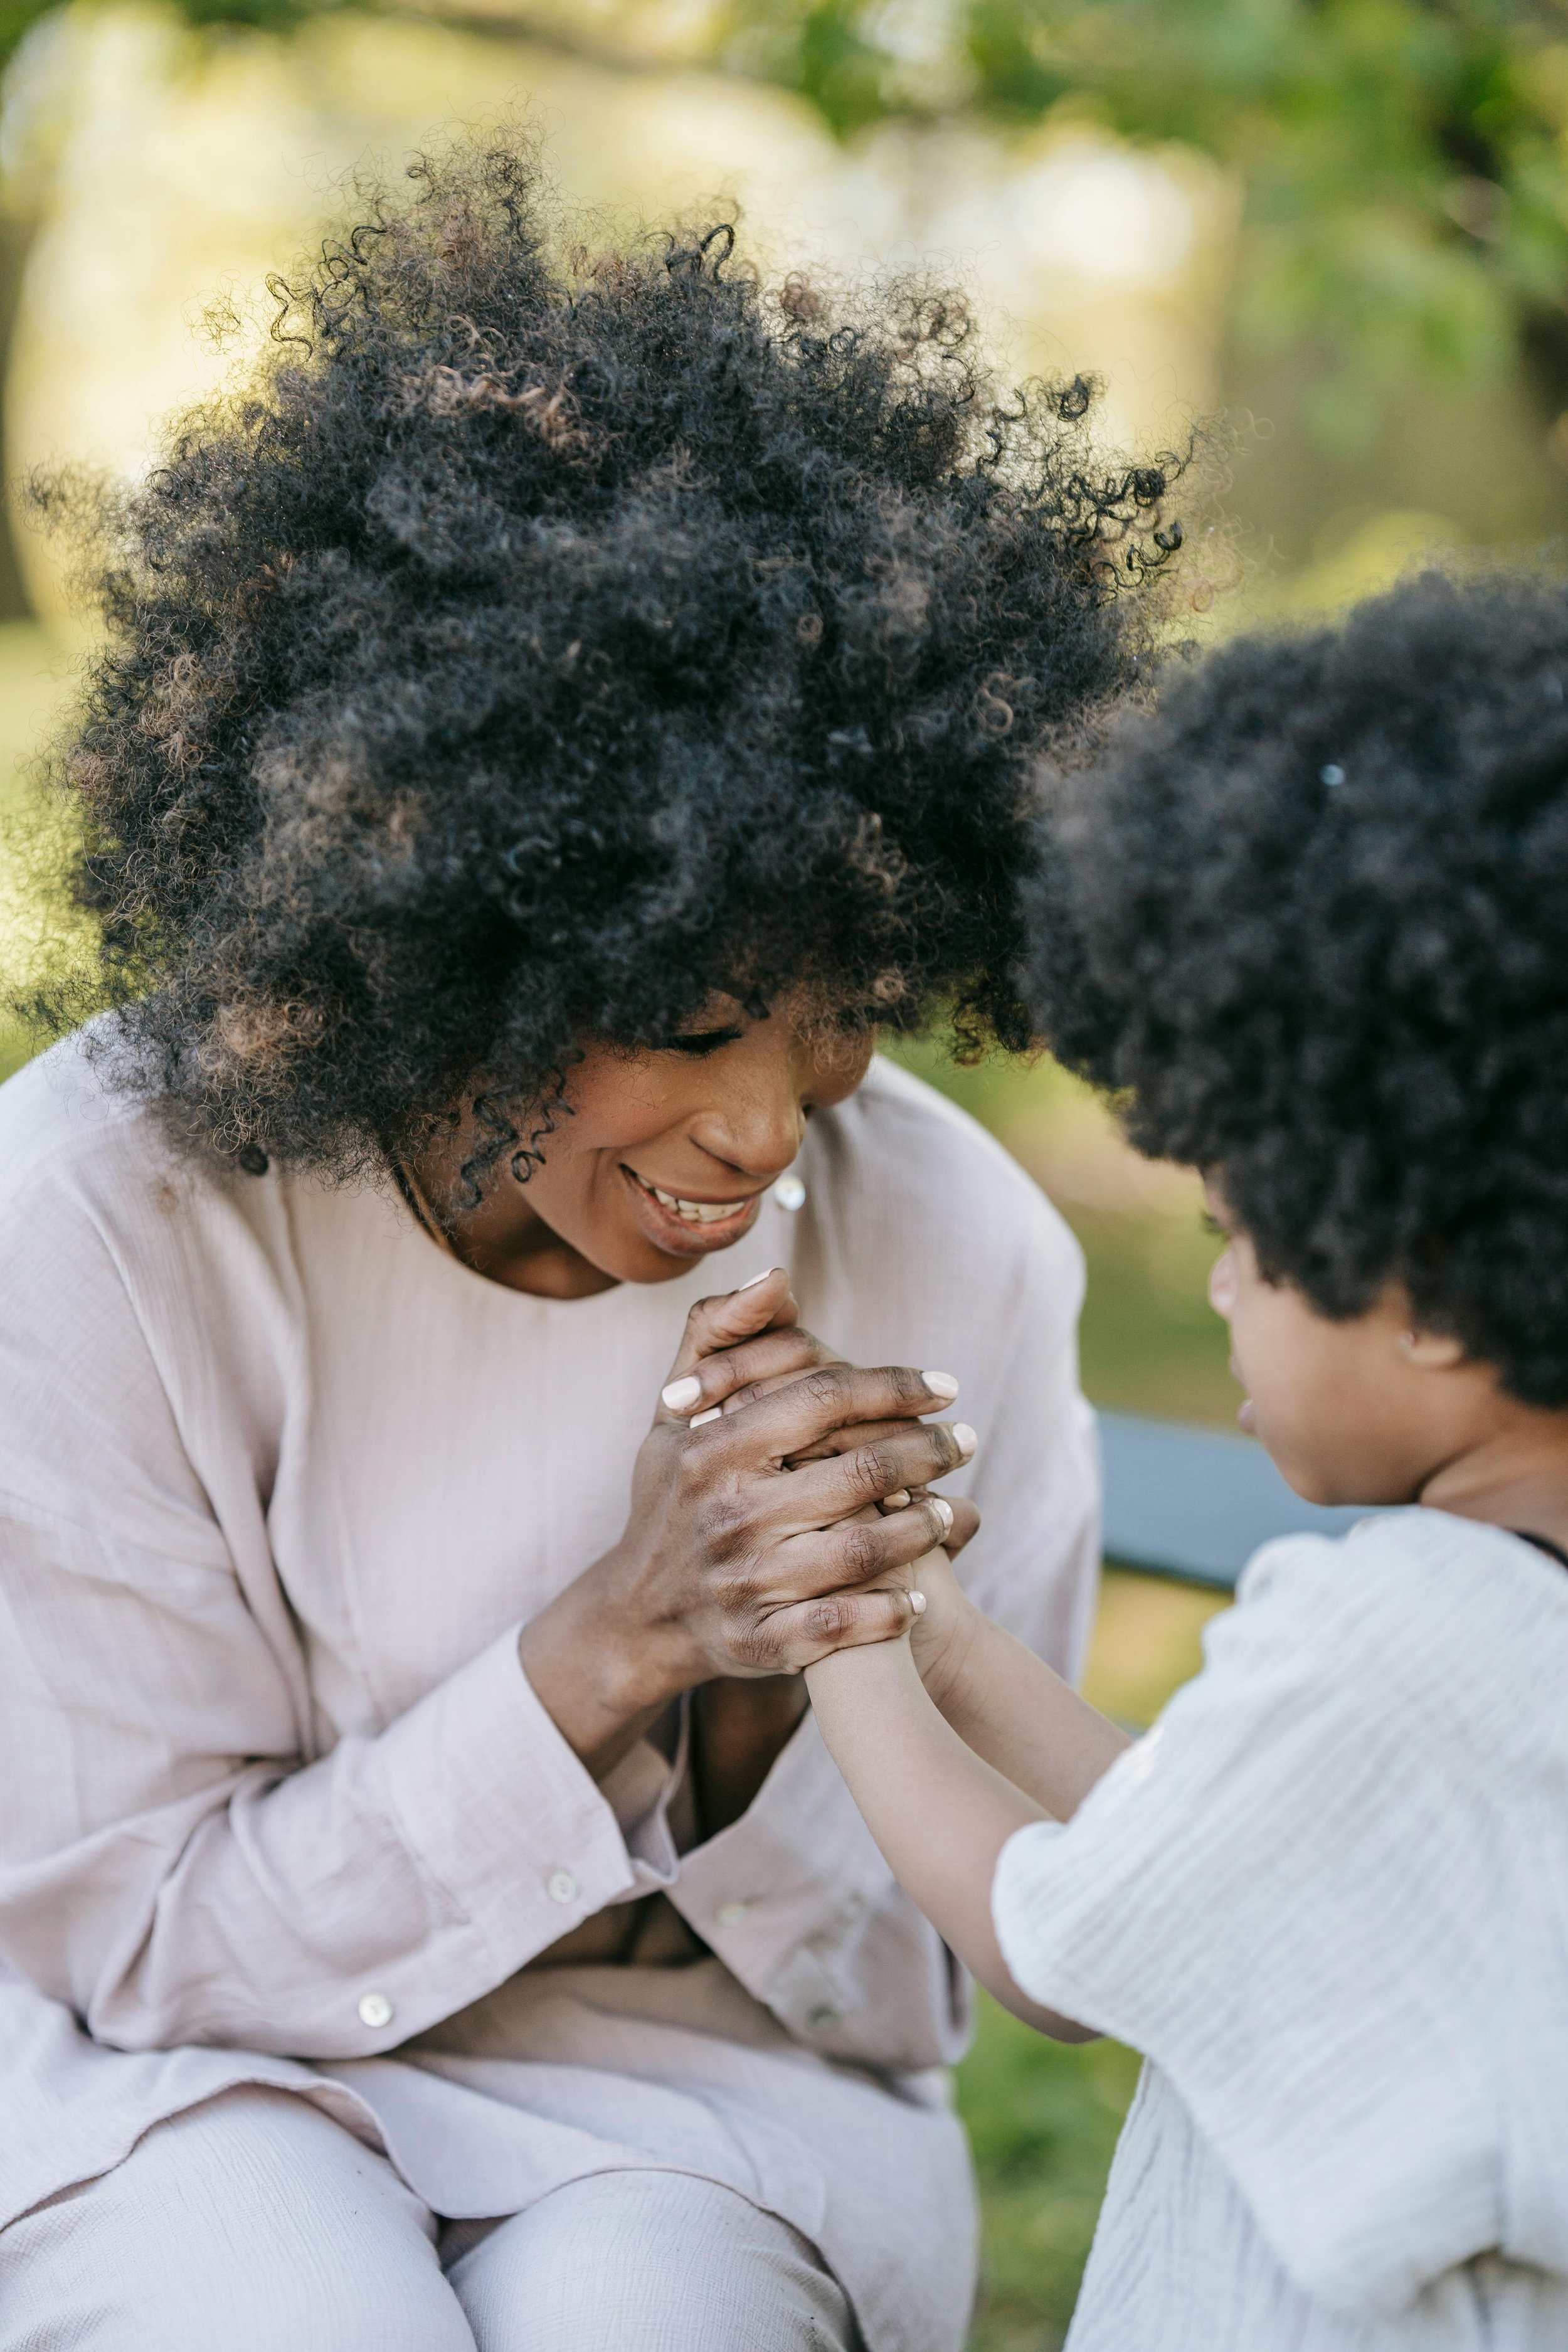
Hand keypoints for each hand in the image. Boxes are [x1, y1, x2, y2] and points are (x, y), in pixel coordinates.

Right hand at [517, 1268, 974, 1776]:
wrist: (637, 1613)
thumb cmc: (674, 1493)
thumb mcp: (673, 1409)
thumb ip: (718, 1333)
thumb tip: (778, 1276)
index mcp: (710, 1449)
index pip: (823, 1398)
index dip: (894, 1386)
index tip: (944, 1386)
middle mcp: (726, 1514)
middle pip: (856, 1473)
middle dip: (926, 1453)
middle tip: (964, 1440)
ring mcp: (743, 1582)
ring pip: (860, 1550)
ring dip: (922, 1528)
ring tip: (951, 1508)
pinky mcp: (758, 1643)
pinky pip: (840, 1628)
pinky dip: (888, 1612)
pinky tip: (918, 1593)